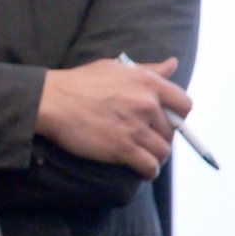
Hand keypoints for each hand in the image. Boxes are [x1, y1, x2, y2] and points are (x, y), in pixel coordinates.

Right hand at [36, 56, 191, 178]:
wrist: (50, 101)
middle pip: (171, 131)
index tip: (163, 120)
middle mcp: (146, 104)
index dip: (177, 115)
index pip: (184, 104)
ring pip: (162, 151)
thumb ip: (147, 70)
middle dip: (159, 136)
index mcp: (147, 82)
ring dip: (154, 155)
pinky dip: (148, 170)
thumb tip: (172, 64)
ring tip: (141, 154)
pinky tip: (139, 168)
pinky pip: (150, 166)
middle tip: (142, 138)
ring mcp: (135, 127)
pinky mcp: (123, 148)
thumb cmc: (78, 83)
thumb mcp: (114, 68)